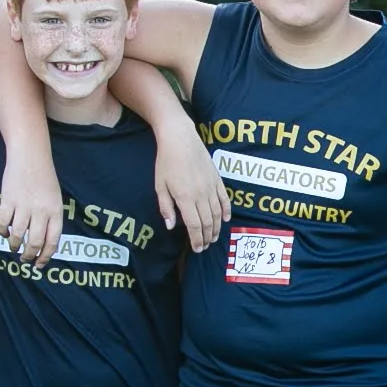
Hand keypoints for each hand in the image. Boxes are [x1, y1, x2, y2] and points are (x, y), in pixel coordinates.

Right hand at [0, 159, 63, 265]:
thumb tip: (44, 242)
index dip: (46, 256)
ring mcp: (23, 206)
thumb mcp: (55, 198)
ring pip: (17, 235)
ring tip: (14, 247)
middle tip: (25, 259)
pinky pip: (3, 223)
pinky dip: (2, 231)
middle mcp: (41, 211)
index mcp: (55, 211)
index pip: (53, 240)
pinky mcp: (8, 200)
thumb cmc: (44, 178)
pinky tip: (4, 233)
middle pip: (34, 242)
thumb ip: (51, 218)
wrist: (30, 156)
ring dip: (14, 245)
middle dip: (29, 255)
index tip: (40, 264)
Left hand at [150, 117, 226, 254]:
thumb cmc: (166, 161)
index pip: (193, 225)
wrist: (180, 138)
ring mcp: (211, 187)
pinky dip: (226, 211)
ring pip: (217, 213)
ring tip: (213, 237)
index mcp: (185, 198)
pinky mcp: (217, 179)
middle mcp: (200, 195)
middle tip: (205, 246)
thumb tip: (171, 226)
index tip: (197, 248)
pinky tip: (225, 219)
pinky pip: (224, 199)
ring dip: (216, 228)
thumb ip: (166, 207)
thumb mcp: (160, 185)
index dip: (196, 239)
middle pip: (207, 222)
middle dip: (206, 237)